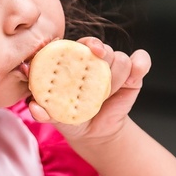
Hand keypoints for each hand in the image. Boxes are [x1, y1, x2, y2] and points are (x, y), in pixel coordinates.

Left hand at [27, 37, 150, 141]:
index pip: (82, 43)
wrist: (94, 133)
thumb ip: (43, 111)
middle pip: (104, 49)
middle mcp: (95, 59)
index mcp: (74, 60)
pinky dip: (141, 64)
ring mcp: (114, 66)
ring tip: (106, 95)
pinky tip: (134, 77)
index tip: (91, 49)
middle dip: (103, 63)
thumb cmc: (70, 116)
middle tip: (100, 79)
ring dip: (116, 78)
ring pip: (121, 59)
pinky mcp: (133, 74)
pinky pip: (141, 62)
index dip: (88, 43)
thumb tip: (34, 107)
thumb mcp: (55, 115)